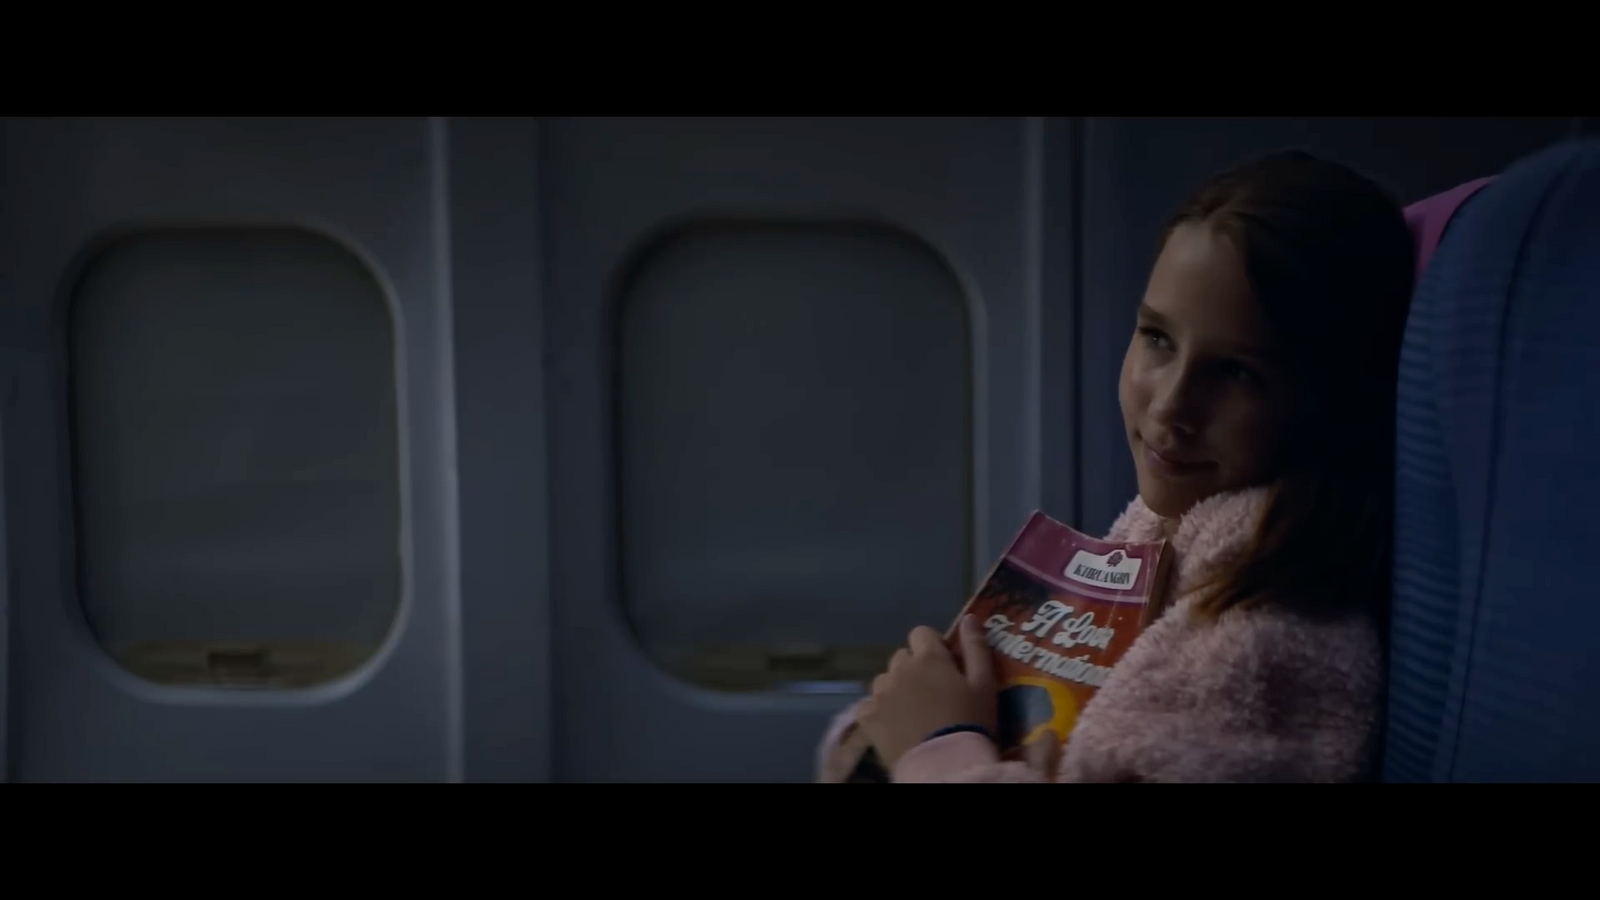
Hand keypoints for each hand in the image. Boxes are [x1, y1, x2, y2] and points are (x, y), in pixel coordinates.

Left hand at [858, 615, 997, 769]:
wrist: (945, 764)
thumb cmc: (971, 721)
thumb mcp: (985, 684)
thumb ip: (976, 647)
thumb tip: (970, 617)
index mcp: (928, 657)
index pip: (921, 633)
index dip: (932, 648)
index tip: (944, 668)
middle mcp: (899, 668)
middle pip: (902, 658)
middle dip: (914, 670)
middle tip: (931, 695)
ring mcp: (880, 692)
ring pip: (885, 681)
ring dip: (896, 690)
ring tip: (913, 714)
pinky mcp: (867, 716)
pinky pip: (870, 705)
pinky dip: (880, 713)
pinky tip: (896, 727)